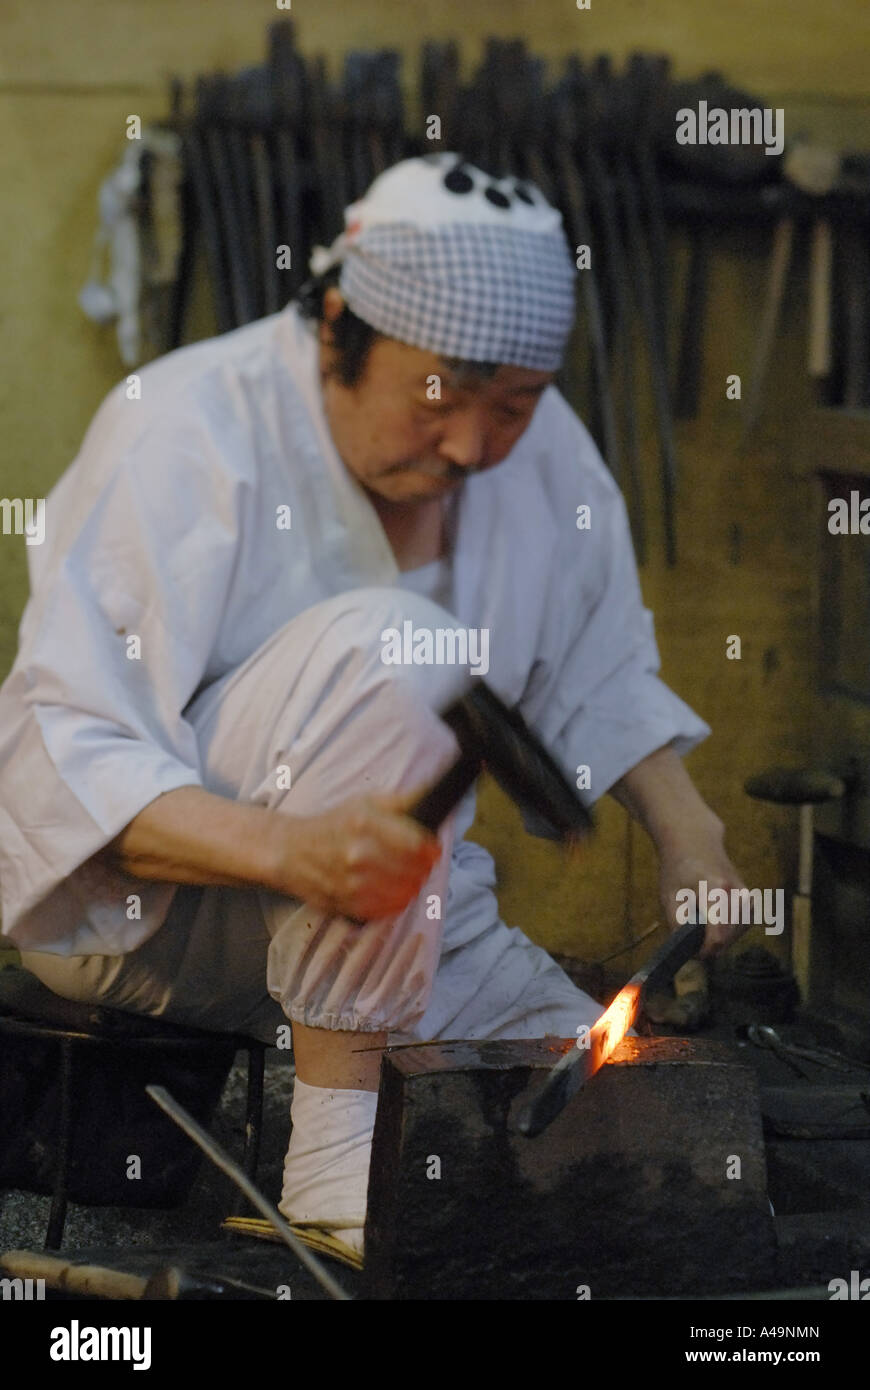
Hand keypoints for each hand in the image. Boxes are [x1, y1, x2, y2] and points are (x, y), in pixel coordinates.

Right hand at [273, 787, 441, 922]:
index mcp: (364, 823)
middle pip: (414, 870)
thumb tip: (433, 797)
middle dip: (423, 868)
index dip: (431, 849)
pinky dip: (395, 902)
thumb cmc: (332, 825)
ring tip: (406, 877)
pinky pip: (387, 910)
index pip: (416, 844)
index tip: (433, 850)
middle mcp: (358, 854)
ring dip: (411, 885)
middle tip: (420, 863)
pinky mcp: (347, 904)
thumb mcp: (364, 803)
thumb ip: (402, 801)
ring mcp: (352, 882)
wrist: (290, 851)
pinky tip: (390, 891)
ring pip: (404, 892)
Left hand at [658, 830, 749, 957]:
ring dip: (719, 938)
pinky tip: (714, 921)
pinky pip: (740, 928)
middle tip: (691, 937)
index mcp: (715, 891)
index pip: (717, 936)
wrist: (696, 846)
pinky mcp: (750, 902)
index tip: (691, 951)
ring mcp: (747, 898)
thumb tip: (693, 953)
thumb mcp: (669, 897)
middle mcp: (736, 894)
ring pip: (735, 937)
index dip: (704, 950)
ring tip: (700, 923)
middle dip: (709, 945)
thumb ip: (678, 925)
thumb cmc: (679, 871)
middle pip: (727, 939)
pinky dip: (728, 931)